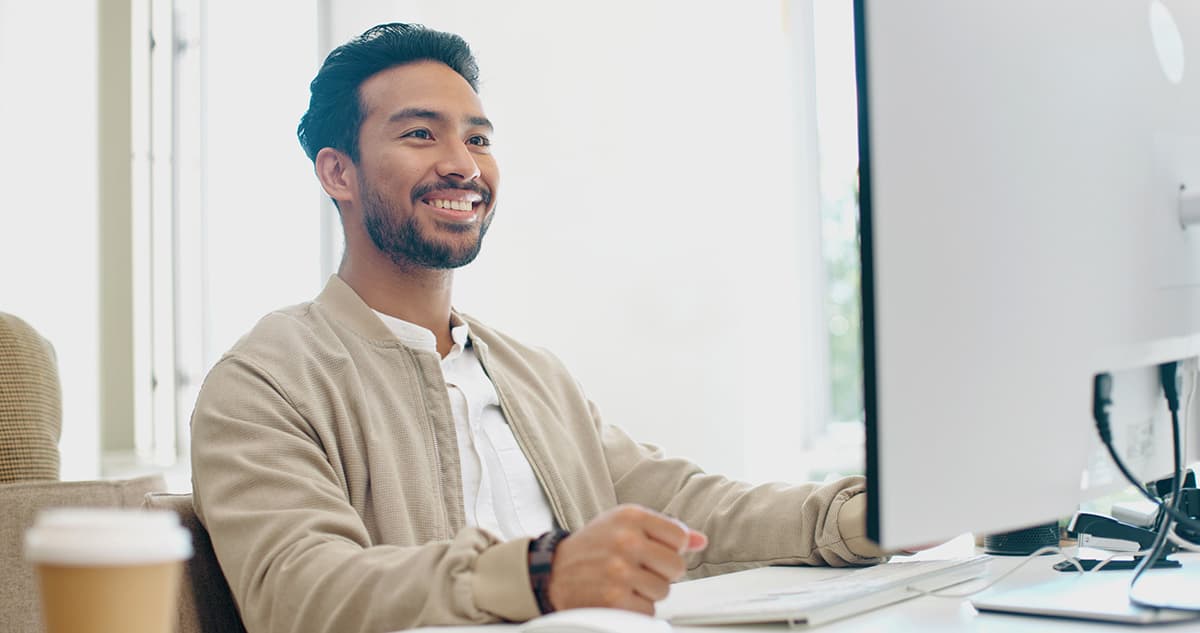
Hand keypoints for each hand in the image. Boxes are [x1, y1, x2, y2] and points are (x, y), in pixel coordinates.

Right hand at [547, 504, 706, 613]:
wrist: (553, 571)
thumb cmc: (593, 546)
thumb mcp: (624, 524)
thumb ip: (663, 529)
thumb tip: (700, 541)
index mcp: (631, 516)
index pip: (679, 536)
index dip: (671, 548)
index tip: (654, 550)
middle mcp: (626, 541)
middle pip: (676, 566)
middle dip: (662, 572)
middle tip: (639, 569)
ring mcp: (619, 571)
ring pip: (664, 590)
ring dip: (648, 591)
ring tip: (625, 581)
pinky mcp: (614, 599)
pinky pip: (648, 610)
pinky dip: (636, 608)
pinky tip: (618, 595)